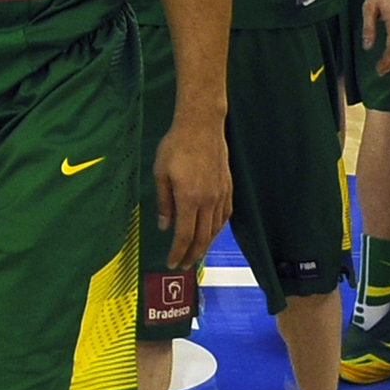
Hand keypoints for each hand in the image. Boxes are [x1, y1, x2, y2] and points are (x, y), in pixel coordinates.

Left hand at [150, 113, 231, 271]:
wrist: (202, 125)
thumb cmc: (176, 146)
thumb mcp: (160, 173)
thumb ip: (163, 203)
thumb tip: (164, 226)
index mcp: (189, 199)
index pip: (185, 236)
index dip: (178, 253)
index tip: (171, 263)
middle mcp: (208, 201)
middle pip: (202, 238)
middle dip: (192, 255)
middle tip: (183, 265)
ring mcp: (221, 195)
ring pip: (215, 229)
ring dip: (205, 245)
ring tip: (195, 253)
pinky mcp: (228, 187)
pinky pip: (225, 215)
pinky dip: (217, 229)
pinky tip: (211, 232)